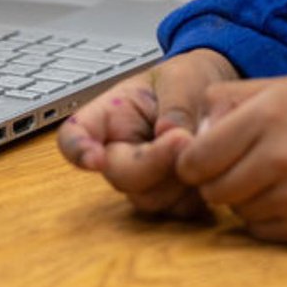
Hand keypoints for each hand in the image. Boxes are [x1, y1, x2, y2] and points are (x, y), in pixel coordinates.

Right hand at [57, 49, 237, 217]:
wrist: (212, 92)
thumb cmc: (188, 79)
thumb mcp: (182, 77)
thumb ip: (175, 103)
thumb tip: (170, 134)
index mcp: (110, 115)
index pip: (74, 135)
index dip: (77, 151)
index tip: (95, 159)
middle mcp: (120, 152)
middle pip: (118, 175)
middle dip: (153, 163)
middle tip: (183, 138)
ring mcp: (144, 179)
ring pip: (149, 198)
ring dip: (178, 179)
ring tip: (202, 142)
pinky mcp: (171, 196)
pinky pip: (178, 209)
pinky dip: (198, 191)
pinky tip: (213, 162)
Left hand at [175, 77, 286, 243]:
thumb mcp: (275, 85)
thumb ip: (225, 102)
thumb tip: (187, 135)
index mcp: (267, 115)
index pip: (197, 157)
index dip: (189, 160)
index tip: (198, 155)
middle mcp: (280, 158)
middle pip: (211, 189)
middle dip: (213, 179)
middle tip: (234, 162)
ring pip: (234, 211)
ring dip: (240, 196)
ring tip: (269, 171)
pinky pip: (259, 230)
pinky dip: (263, 215)